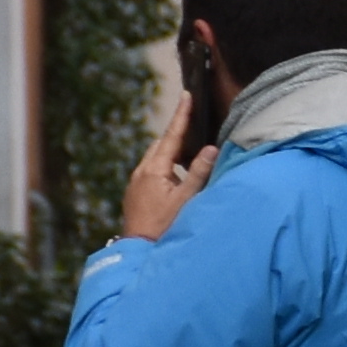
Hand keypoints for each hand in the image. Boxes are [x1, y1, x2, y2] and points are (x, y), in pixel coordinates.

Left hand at [119, 85, 215, 242]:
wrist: (138, 250)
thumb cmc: (164, 226)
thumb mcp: (186, 200)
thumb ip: (199, 173)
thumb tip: (211, 148)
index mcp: (154, 169)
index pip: (171, 135)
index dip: (181, 115)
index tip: (186, 95)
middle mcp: (141, 171)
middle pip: (161, 144)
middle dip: (176, 133)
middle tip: (192, 124)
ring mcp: (135, 182)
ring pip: (155, 157)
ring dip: (170, 152)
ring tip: (188, 154)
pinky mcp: (135, 193)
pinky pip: (150, 170)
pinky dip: (164, 166)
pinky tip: (176, 179)